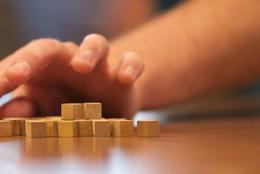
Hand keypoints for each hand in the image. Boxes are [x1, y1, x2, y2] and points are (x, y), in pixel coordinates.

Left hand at [0, 34, 143, 117]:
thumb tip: (4, 114)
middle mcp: (72, 60)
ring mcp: (101, 66)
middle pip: (50, 48)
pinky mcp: (124, 75)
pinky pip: (131, 61)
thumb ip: (26, 109)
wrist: (109, 104)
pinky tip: (124, 78)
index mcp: (47, 68)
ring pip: (96, 44)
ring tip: (82, 67)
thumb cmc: (71, 105)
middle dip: (32, 59)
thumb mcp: (47, 110)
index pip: (22, 63)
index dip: (5, 74)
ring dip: (88, 53)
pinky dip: (129, 66)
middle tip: (16, 76)